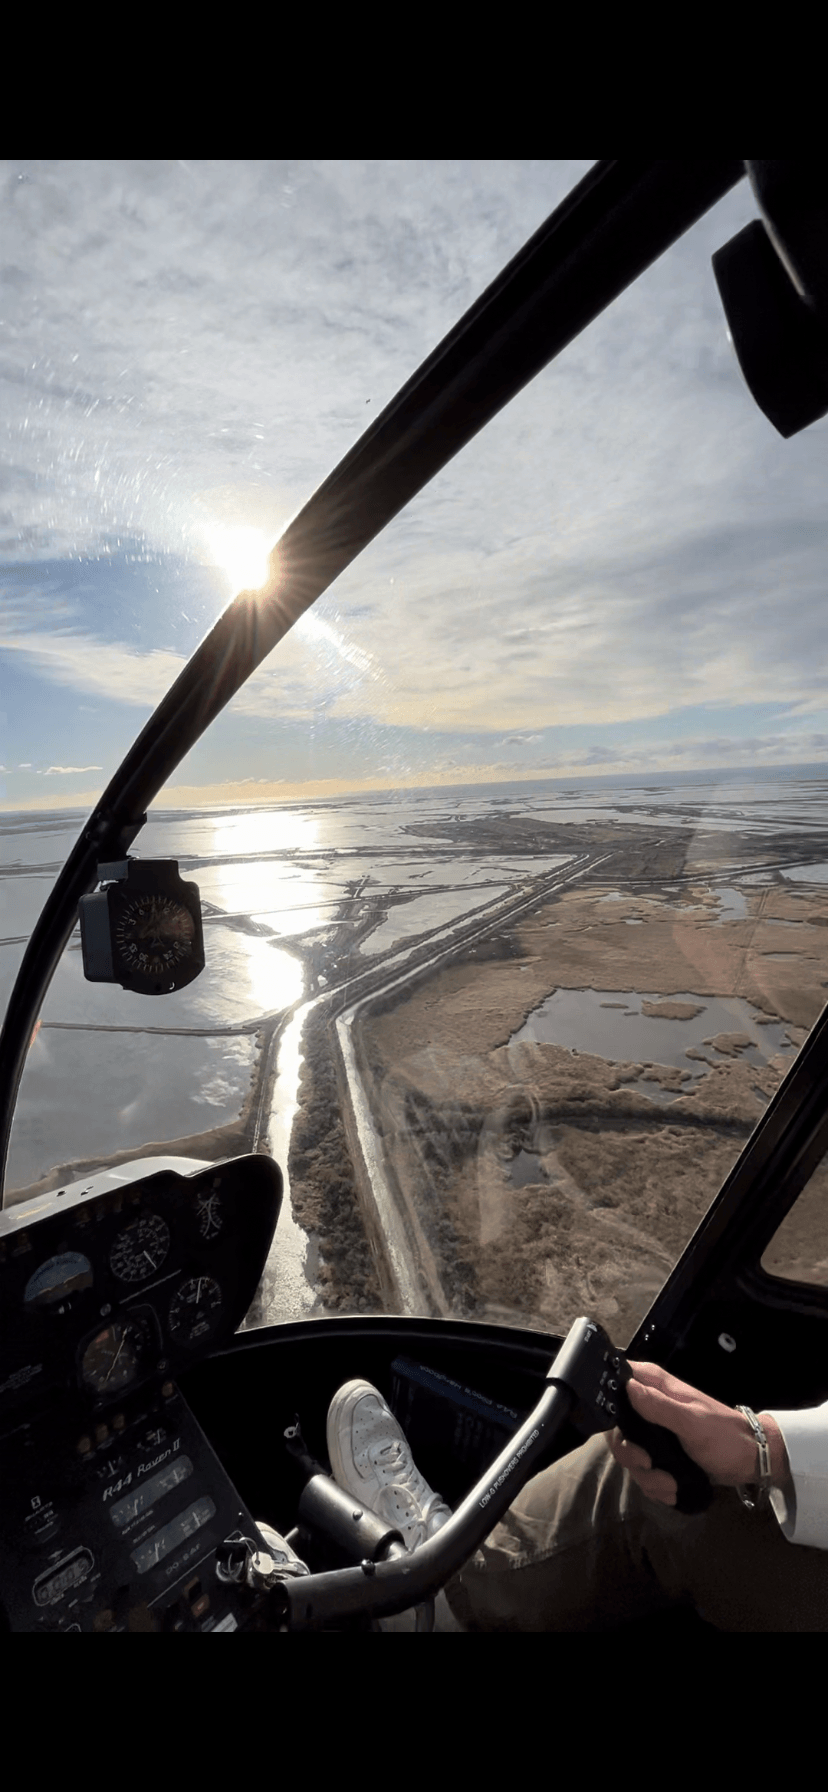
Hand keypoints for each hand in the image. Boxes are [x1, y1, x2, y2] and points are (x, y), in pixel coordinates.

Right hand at [606, 1360, 790, 1507]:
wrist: (749, 1461)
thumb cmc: (724, 1435)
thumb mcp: (691, 1421)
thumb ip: (658, 1406)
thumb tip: (627, 1387)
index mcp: (655, 1385)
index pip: (616, 1382)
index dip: (609, 1403)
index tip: (621, 1429)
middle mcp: (648, 1404)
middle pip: (616, 1427)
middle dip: (630, 1454)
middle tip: (648, 1464)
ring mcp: (652, 1431)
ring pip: (628, 1454)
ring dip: (646, 1476)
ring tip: (670, 1485)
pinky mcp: (659, 1454)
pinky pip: (642, 1471)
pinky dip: (654, 1485)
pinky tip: (672, 1490)